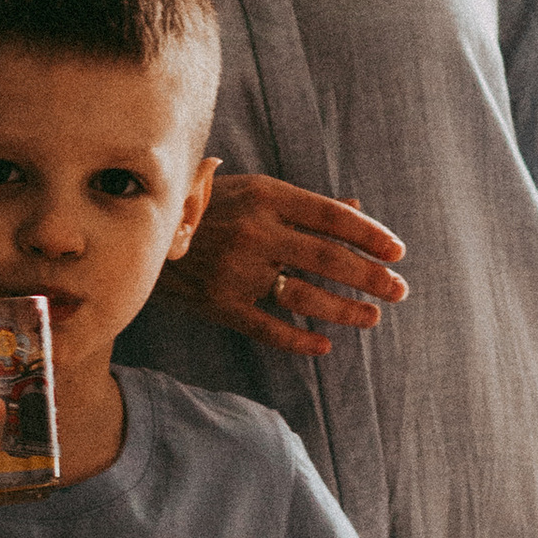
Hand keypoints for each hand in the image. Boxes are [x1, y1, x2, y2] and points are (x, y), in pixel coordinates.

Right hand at [159, 172, 406, 360]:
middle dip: (371, 277)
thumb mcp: (251, 191)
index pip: (332, 217)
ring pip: (306, 296)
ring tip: (371, 317)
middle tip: (400, 291)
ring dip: (346, 310)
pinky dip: (300, 340)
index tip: (398, 252)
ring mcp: (237, 270)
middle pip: (329, 258)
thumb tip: (356, 208)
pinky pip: (270, 328)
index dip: (370, 235)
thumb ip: (302, 204)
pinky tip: (324, 346)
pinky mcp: (220, 303)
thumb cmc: (204, 208)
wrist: (138, 235)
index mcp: (265, 195)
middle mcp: (255, 231)